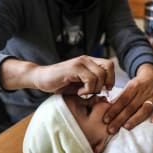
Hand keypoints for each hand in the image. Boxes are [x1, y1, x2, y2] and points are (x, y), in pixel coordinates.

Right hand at [0, 55, 114, 94]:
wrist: (41, 79)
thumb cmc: (61, 84)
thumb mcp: (81, 85)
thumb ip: (94, 86)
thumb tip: (107, 92)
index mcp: (90, 62)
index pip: (110, 65)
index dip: (111, 78)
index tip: (104, 89)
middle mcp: (87, 59)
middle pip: (109, 68)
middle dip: (105, 83)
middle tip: (94, 92)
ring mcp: (80, 62)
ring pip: (100, 75)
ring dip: (94, 88)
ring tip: (83, 92)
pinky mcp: (74, 67)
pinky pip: (90, 79)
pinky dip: (87, 89)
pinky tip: (79, 92)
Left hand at [104, 63, 152, 133]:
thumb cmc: (137, 85)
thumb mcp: (128, 87)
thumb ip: (119, 97)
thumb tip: (107, 108)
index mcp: (133, 86)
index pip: (122, 100)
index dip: (113, 110)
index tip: (106, 119)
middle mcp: (144, 91)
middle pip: (131, 106)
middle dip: (120, 118)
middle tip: (111, 129)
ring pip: (145, 108)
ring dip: (135, 118)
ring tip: (126, 127)